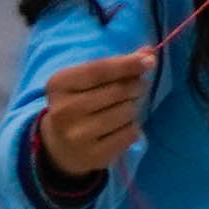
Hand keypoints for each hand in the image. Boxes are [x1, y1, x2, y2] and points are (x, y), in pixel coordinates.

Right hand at [35, 49, 149, 186]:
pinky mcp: (93, 155)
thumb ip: (116, 65)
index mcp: (59, 84)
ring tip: (123, 109)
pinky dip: (132, 128)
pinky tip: (120, 128)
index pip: (99, 70)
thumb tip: (149, 52)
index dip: (127, 64)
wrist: (60, 147)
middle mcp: (64, 110)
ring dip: (133, 108)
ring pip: (126, 112)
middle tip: (137, 88)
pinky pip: (130, 134)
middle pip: (117, 91)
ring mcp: (77, 135)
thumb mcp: (87, 80)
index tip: (149, 61)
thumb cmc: (78, 103)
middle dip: (135, 86)